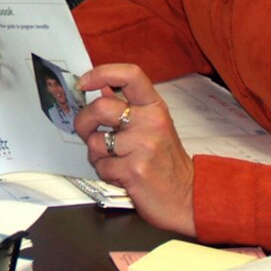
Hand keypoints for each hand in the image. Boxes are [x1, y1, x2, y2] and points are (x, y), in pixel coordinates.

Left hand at [73, 63, 196, 236]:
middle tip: (88, 132)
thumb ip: (129, 106)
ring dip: (96, 155)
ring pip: (95, 141)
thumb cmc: (167, 163)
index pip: (130, 75)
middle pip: (100, 106)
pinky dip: (105, 173)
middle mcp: (151, 122)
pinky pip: (101, 166)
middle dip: (84, 122)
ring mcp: (144, 146)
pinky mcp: (135, 170)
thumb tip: (103, 88)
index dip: (102, 73)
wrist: (187, 196)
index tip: (84, 82)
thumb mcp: (154, 126)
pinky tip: (121, 175)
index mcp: (155, 107)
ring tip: (114, 161)